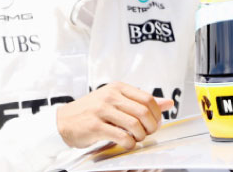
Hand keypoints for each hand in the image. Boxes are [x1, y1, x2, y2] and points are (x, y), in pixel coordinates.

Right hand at [56, 82, 173, 149]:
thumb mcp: (116, 100)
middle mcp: (111, 96)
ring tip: (137, 138)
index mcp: (118, 87)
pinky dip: (129, 143)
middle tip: (148, 133)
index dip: (156, 114)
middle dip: (151, 126)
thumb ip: (141, 102)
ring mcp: (102, 110)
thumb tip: (168, 103)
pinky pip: (121, 136)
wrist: (63, 120)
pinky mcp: (95, 126)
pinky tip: (127, 144)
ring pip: (134, 124)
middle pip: (143, 111)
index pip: (147, 98)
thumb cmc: (92, 111)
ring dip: (140, 136)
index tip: (155, 123)